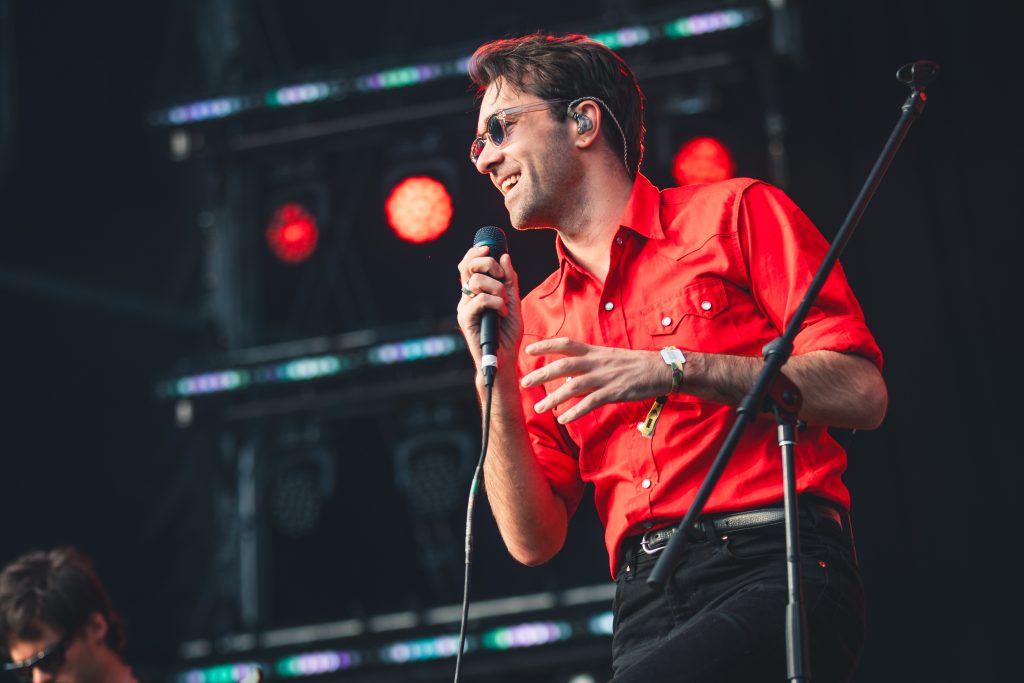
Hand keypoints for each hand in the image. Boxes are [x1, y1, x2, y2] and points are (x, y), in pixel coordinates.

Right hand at [456, 246, 522, 382]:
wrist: (504, 359)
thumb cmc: (507, 333)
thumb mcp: (514, 302)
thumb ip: (509, 281)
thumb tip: (505, 256)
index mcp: (476, 291)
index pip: (468, 264)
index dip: (476, 252)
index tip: (490, 248)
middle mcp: (467, 297)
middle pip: (467, 266)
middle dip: (487, 264)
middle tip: (501, 276)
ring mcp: (465, 308)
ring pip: (476, 281)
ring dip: (497, 288)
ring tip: (505, 302)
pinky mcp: (466, 319)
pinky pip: (480, 299)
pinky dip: (496, 303)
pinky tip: (502, 313)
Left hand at [520, 338, 671, 422]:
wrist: (660, 369)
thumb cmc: (633, 365)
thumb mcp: (607, 359)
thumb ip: (587, 368)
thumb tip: (567, 379)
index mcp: (594, 352)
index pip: (566, 344)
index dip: (546, 346)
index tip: (528, 350)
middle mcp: (596, 362)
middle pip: (564, 365)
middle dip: (542, 373)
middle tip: (524, 382)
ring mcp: (605, 377)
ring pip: (573, 386)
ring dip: (554, 398)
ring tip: (539, 408)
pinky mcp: (614, 392)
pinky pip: (591, 403)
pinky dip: (575, 411)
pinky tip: (564, 419)